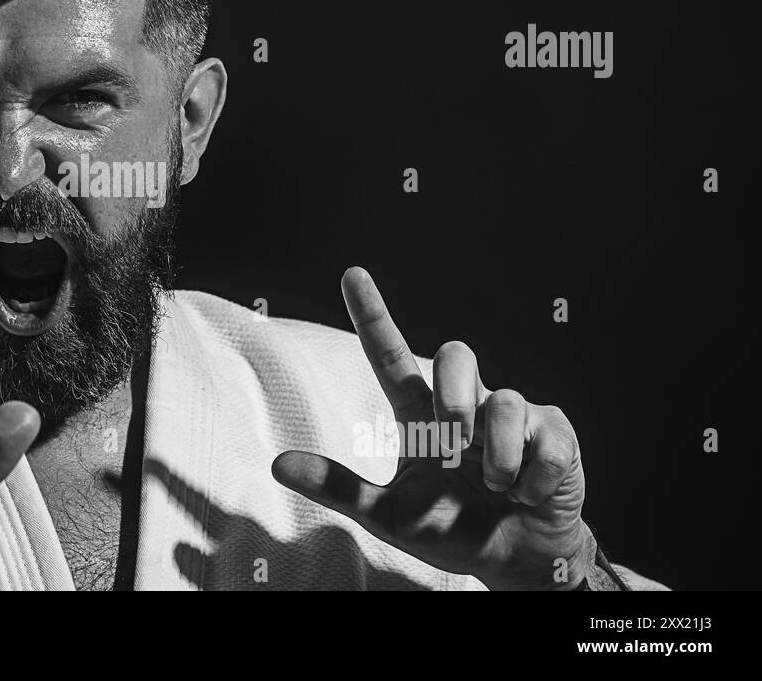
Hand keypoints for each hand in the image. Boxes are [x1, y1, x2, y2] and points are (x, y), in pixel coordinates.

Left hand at [272, 267, 592, 589]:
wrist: (514, 560)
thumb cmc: (448, 528)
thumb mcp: (388, 515)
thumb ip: (339, 488)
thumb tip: (278, 464)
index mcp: (420, 414)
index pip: (391, 355)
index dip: (373, 315)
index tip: (351, 274)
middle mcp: (464, 403)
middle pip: (459, 354)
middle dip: (456, 396)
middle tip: (455, 442)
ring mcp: (513, 414)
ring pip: (507, 401)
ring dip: (498, 459)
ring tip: (497, 489)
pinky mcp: (554, 433)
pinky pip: (546, 439)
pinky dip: (533, 479)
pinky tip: (528, 494)